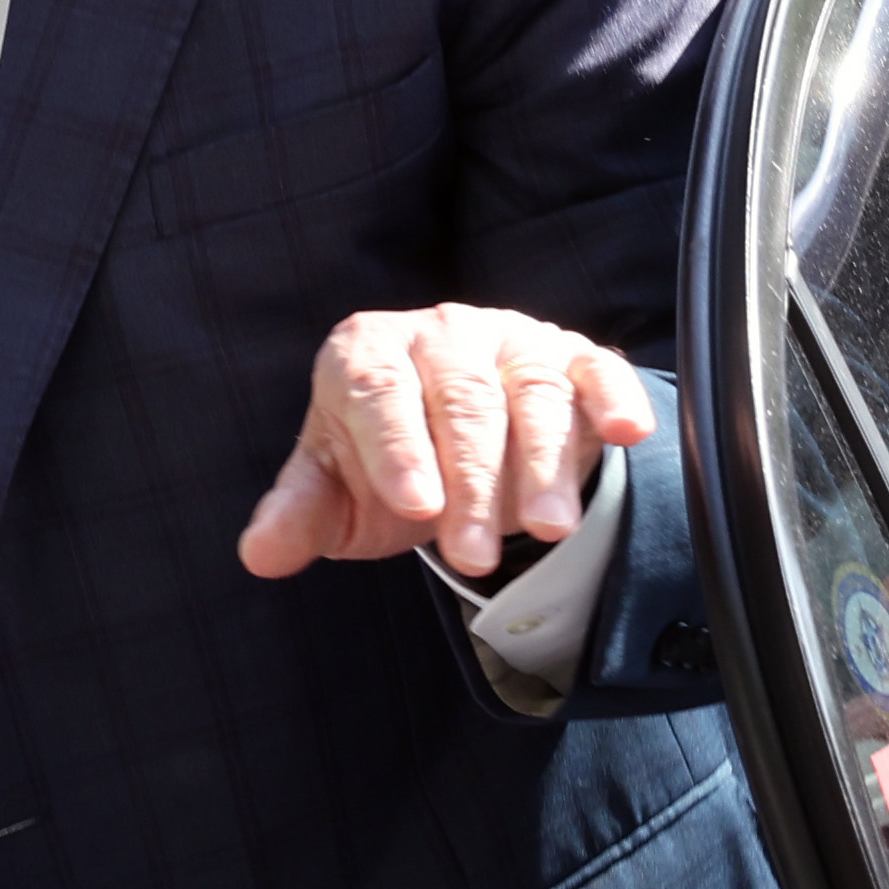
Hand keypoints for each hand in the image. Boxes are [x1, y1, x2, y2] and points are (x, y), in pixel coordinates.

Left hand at [238, 305, 654, 581]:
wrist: (452, 436)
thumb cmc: (386, 460)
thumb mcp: (336, 490)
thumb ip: (301, 513)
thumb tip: (261, 553)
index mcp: (367, 354)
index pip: (379, 395)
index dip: (398, 450)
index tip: (415, 504)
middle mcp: (439, 334)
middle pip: (461, 402)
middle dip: (472, 482)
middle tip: (475, 554)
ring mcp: (510, 341)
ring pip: (532, 393)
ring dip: (543, 463)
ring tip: (548, 527)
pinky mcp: (573, 357)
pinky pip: (596, 371)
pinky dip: (613, 396)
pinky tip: (627, 430)